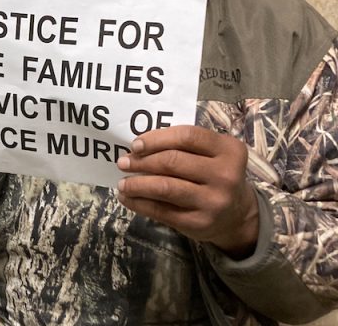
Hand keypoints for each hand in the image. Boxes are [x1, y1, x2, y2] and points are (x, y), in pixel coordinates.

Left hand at [116, 125, 258, 258]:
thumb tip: (138, 147)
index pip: (187, 136)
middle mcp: (225, 175)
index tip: (135, 144)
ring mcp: (213, 201)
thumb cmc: (214, 174)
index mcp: (229, 150)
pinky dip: (139, 203)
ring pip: (165, 187)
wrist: (237, 214)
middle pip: (172, 161)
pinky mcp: (199, 223)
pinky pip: (162, 211)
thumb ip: (183, 146)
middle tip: (123, 162)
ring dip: (137, 184)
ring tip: (122, 183)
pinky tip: (128, 198)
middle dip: (142, 161)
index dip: (157, 138)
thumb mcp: (211, 154)